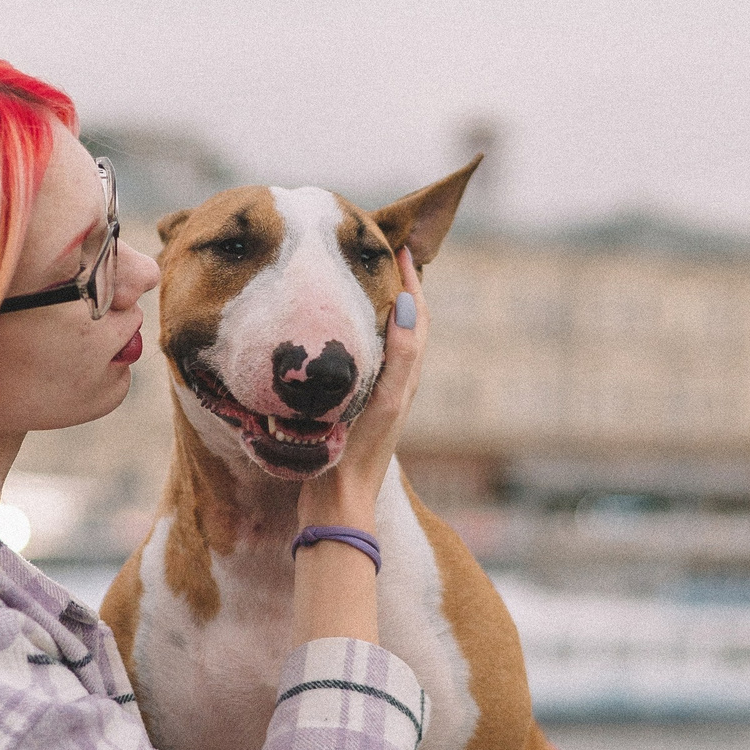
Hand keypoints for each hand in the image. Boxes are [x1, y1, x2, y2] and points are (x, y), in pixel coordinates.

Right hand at [298, 247, 425, 532]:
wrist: (336, 505)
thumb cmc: (358, 454)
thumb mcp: (385, 400)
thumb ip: (401, 356)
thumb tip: (410, 304)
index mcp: (404, 380)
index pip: (416, 318)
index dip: (410, 281)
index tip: (399, 245)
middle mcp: (393, 385)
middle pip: (400, 325)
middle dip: (393, 287)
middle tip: (377, 252)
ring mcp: (372, 397)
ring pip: (379, 341)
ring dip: (373, 308)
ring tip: (355, 278)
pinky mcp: (351, 409)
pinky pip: (359, 359)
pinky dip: (355, 334)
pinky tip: (334, 330)